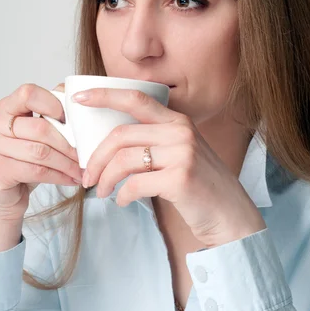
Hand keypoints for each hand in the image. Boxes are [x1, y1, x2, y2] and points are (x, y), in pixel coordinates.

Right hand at [0, 83, 83, 221]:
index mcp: (5, 107)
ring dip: (67, 163)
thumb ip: (49, 115)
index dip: (52, 103)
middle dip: (68, 143)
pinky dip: (59, 176)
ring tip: (82, 169)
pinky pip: (36, 171)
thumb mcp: (34, 135)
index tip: (70, 120)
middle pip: (40, 127)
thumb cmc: (22, 162)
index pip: (28, 93)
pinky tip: (71, 179)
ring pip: (40, 152)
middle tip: (85, 153)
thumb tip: (78, 101)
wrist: (2, 198)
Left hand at [72, 87, 266, 247]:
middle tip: (86, 176)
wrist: (229, 215)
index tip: (80, 98)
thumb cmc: (197, 185)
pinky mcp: (181, 178)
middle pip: (121, 135)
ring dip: (105, 179)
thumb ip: (152, 140)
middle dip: (96, 157)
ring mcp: (183, 153)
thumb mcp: (179, 152)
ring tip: (100, 192)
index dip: (105, 94)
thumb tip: (107, 143)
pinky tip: (122, 201)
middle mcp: (181, 131)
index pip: (136, 98)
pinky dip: (122, 195)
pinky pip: (135, 184)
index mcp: (177, 121)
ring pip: (124, 160)